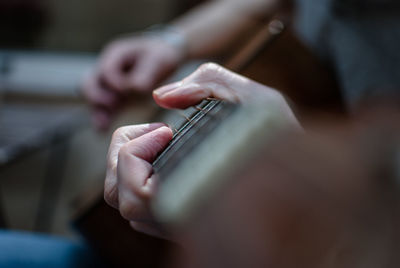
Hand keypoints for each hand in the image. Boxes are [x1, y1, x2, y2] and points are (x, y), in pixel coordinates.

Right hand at [82, 35, 184, 128]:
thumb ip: (145, 74)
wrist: (166, 56)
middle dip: (97, 96)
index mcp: (116, 54)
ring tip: (103, 125)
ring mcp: (108, 84)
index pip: (106, 70)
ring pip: (93, 99)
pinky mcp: (114, 98)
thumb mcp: (158, 59)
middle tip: (112, 105)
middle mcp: (107, 68)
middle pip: (89, 83)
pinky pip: (103, 109)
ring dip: (97, 111)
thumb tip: (135, 89)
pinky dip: (102, 119)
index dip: (115, 83)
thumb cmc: (161, 54)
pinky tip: (102, 131)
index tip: (128, 91)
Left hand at [105, 63, 298, 238]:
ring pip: (127, 208)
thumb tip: (161, 96)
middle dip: (122, 157)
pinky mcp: (182, 220)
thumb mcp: (256, 100)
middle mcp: (186, 216)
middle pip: (121, 200)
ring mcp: (182, 222)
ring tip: (153, 144)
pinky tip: (161, 159)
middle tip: (150, 134)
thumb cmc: (282, 142)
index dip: (136, 153)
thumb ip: (208, 83)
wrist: (301, 179)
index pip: (136, 193)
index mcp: (198, 193)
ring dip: (126, 168)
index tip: (165, 130)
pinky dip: (137, 178)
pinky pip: (141, 211)